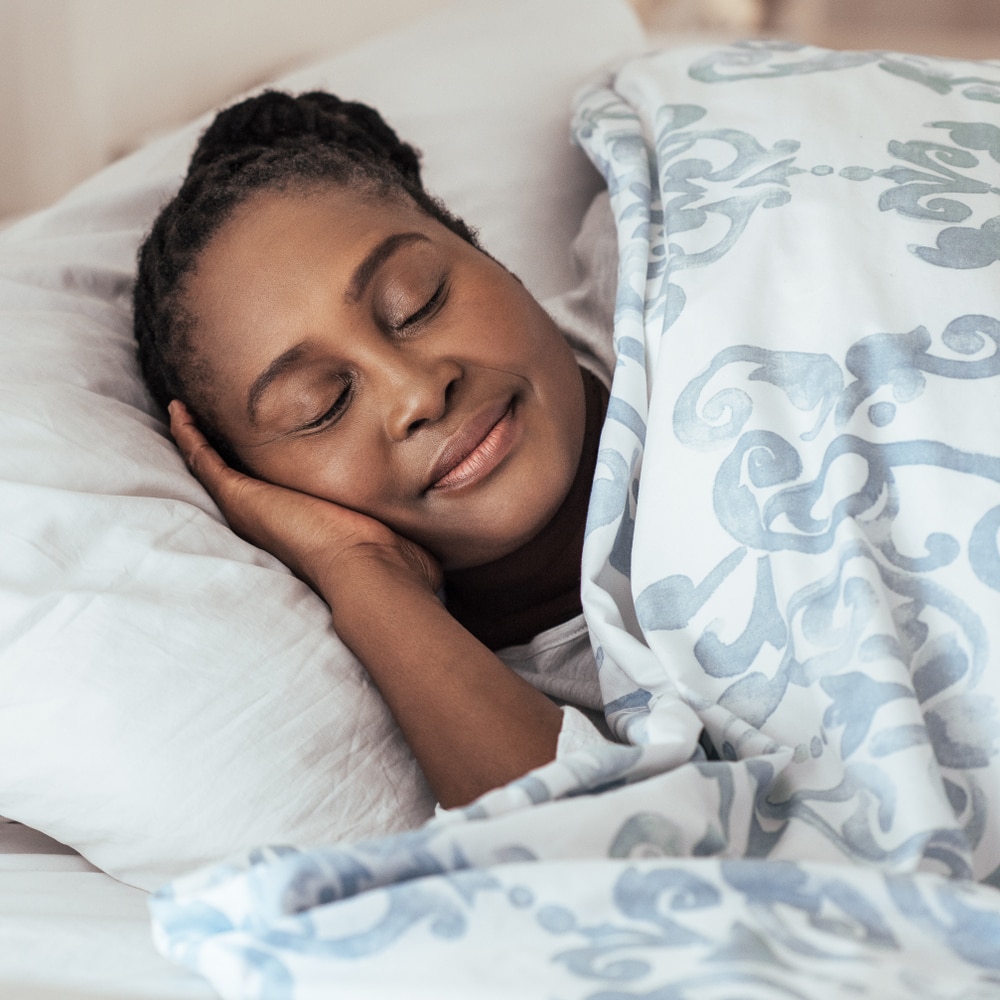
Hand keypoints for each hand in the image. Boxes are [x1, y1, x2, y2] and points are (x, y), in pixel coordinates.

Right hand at [168, 400, 441, 597]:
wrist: (371, 573)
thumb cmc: (392, 561)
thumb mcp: (399, 526)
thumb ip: (410, 519)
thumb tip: (445, 527)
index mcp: (305, 522)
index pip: (280, 488)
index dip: (268, 466)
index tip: (262, 440)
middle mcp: (272, 516)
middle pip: (239, 477)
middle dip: (225, 447)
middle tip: (209, 418)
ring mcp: (253, 506)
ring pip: (213, 467)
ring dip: (199, 438)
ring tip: (183, 409)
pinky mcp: (241, 497)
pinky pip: (203, 460)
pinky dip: (188, 434)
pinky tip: (176, 409)